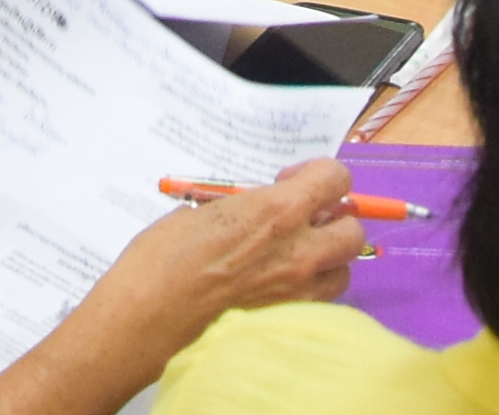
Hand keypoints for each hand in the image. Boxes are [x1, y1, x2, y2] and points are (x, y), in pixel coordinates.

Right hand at [0, 160, 364, 409]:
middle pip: (352, 228)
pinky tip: (278, 285)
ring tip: (293, 254)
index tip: (292, 181)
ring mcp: (297, 293)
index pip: (335, 179)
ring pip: (344, 270)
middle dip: (333, 218)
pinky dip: (310, 290)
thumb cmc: (161, 261)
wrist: (146, 319)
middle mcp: (298, 252)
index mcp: (276, 212)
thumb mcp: (201, 211)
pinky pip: (321, 303)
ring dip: (327, 257)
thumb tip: (258, 206)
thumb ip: (244, 207)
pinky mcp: (287, 323)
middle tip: (301, 218)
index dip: (319, 175)